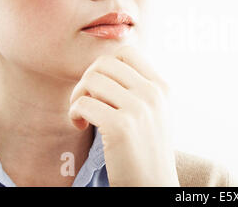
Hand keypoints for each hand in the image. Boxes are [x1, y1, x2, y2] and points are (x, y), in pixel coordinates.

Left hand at [68, 45, 179, 186]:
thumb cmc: (146, 148)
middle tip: (87, 99)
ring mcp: (139, 109)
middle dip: (87, 79)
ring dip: (77, 96)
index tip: (102, 87)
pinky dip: (74, 114)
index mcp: (162, 87)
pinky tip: (81, 126)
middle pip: (105, 63)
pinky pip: (83, 103)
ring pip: (91, 80)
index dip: (105, 66)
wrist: (153, 184)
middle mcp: (154, 94)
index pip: (127, 52)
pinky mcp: (121, 126)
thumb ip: (139, 87)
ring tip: (83, 114)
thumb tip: (105, 65)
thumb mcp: (155, 111)